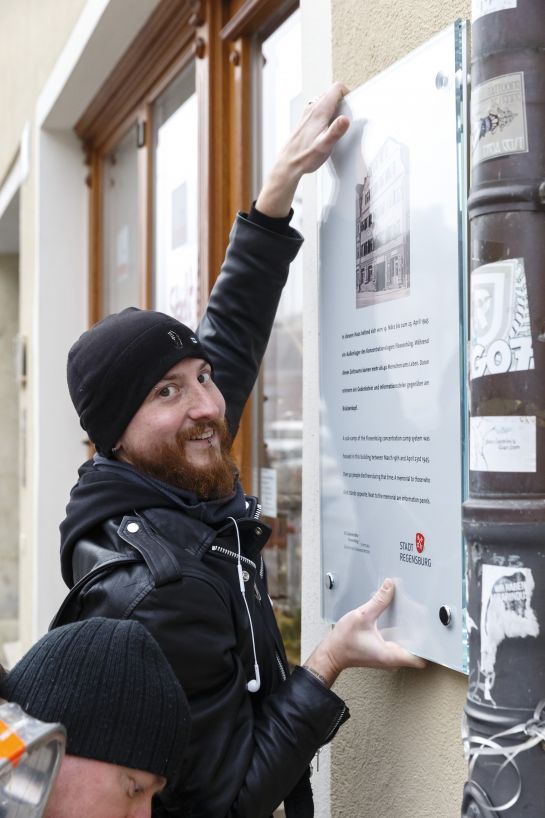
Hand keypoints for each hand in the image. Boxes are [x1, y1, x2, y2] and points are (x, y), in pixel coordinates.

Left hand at [255, 82, 349, 217]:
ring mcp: (306, 115)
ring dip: (332, 107)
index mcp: (319, 111)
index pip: (336, 88)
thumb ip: (336, 131)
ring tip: (335, 124)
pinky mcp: (304, 122)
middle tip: (345, 116)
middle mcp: (311, 109)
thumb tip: (345, 120)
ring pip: (323, 101)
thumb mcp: (325, 145)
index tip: (350, 106)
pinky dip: (324, 114)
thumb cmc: (305, 156)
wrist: (288, 164)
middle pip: (330, 92)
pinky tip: (325, 130)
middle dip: (341, 100)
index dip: (347, 93)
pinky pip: (317, 110)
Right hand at [304, 579, 425, 686]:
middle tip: (420, 615)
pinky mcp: (384, 653)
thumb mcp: (362, 616)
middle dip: (420, 632)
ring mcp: (389, 658)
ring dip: (411, 632)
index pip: (421, 657)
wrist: (331, 652)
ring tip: (411, 614)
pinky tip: (397, 620)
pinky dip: (401, 632)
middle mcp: (392, 660)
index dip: (428, 644)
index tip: (429, 629)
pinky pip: (399, 644)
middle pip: (417, 649)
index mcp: (391, 655)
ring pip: (408, 646)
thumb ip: (378, 600)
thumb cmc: (344, 642)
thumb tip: (390, 586)